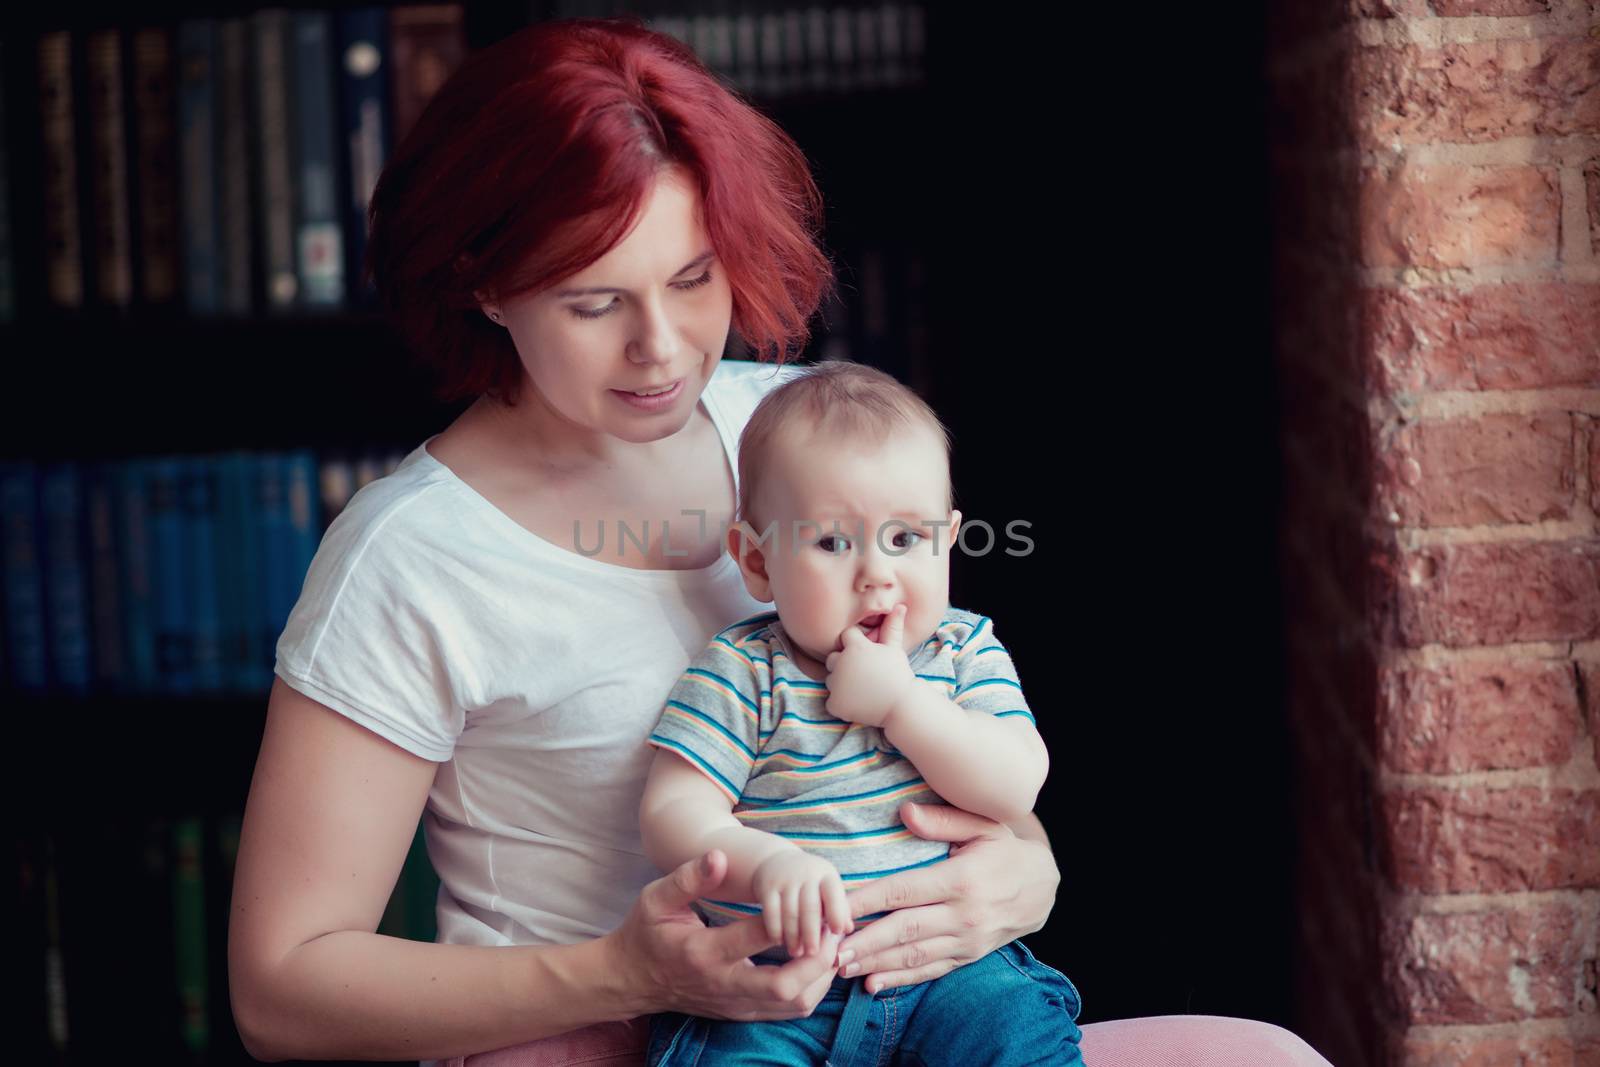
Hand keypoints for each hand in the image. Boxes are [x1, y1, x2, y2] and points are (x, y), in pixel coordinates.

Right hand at [607, 850, 844, 1021]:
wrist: (633, 980)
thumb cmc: (647, 932)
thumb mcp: (656, 898)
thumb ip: (688, 877)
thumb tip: (719, 856)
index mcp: (703, 951)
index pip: (755, 937)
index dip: (789, 919)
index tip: (810, 901)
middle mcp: (723, 983)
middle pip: (784, 985)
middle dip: (818, 959)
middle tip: (832, 929)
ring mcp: (735, 1004)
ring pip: (793, 1003)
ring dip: (821, 976)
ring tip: (831, 943)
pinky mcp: (743, 1013)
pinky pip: (789, 1010)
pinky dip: (813, 988)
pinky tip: (818, 962)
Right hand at [751, 849, 853, 958]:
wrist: (779, 862)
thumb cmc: (811, 883)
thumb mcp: (827, 889)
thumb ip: (839, 908)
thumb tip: (848, 929)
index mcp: (826, 875)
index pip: (833, 894)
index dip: (836, 913)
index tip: (837, 933)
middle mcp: (806, 874)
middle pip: (810, 907)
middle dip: (811, 933)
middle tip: (813, 954)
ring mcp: (785, 879)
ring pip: (790, 911)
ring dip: (793, 935)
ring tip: (796, 953)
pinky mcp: (767, 886)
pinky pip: (770, 911)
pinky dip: (775, 928)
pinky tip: (779, 942)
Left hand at [823, 604, 913, 727]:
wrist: (901, 705)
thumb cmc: (898, 674)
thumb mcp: (894, 649)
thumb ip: (892, 627)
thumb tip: (900, 605)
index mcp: (854, 647)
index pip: (845, 636)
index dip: (856, 644)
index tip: (868, 656)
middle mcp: (841, 663)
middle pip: (833, 658)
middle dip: (844, 664)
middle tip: (865, 674)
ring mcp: (836, 685)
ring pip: (831, 680)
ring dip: (842, 684)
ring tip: (863, 689)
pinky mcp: (835, 703)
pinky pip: (831, 701)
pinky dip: (841, 703)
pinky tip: (858, 703)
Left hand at [837, 802, 1058, 993]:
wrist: (1044, 887)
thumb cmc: (1005, 850)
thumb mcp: (983, 825)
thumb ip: (943, 820)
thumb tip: (905, 812)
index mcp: (961, 880)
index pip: (904, 890)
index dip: (869, 900)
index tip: (839, 907)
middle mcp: (963, 915)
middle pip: (904, 929)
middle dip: (866, 941)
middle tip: (831, 950)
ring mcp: (966, 940)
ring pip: (914, 955)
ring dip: (876, 963)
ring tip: (843, 967)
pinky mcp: (968, 956)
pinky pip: (931, 970)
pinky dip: (901, 980)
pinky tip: (874, 985)